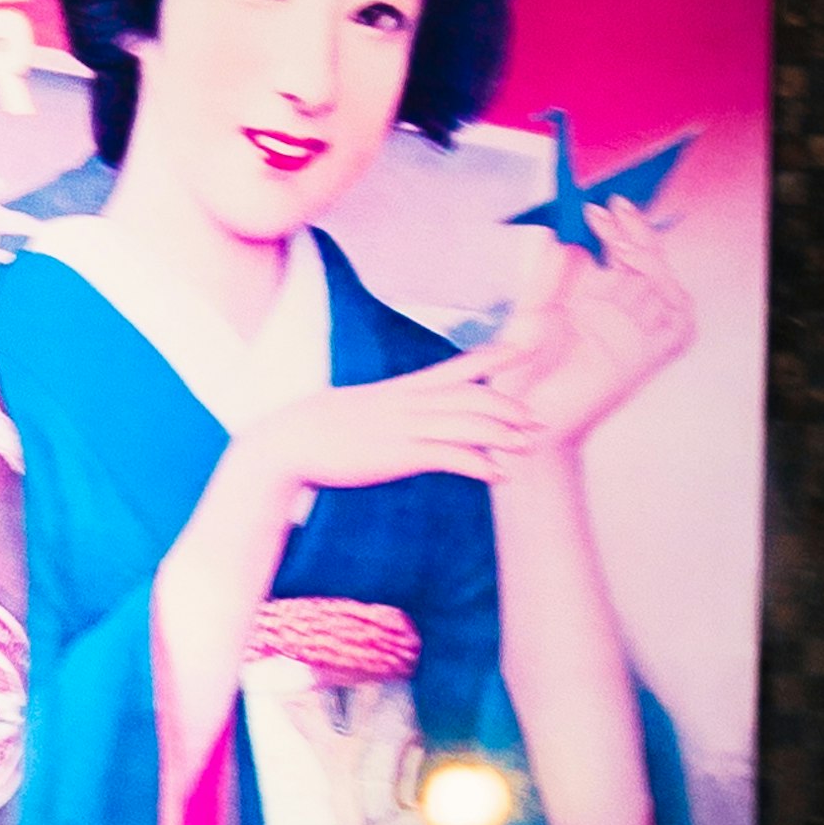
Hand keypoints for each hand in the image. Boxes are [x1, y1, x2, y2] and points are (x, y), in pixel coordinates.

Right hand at [247, 354, 519, 501]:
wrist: (287, 443)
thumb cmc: (319, 429)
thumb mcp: (361, 407)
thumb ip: (390, 407)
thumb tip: (405, 413)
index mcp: (402, 389)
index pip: (458, 366)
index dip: (494, 356)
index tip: (525, 348)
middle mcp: (409, 403)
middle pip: (474, 396)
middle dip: (510, 407)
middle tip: (536, 421)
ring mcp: (405, 428)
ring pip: (469, 424)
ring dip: (504, 435)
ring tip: (528, 446)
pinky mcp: (398, 455)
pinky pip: (450, 457)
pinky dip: (480, 465)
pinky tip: (499, 476)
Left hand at [482, 196, 693, 459]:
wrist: (518, 422)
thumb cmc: (517, 374)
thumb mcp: (529, 316)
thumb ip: (545, 277)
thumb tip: (556, 236)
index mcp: (590, 300)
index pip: (618, 254)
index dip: (616, 228)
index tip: (598, 207)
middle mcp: (616, 315)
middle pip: (646, 264)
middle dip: (638, 234)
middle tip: (616, 212)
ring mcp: (633, 337)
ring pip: (667, 289)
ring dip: (652, 262)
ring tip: (624, 245)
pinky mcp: (643, 361)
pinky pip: (677, 328)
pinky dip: (673, 300)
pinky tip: (651, 277)